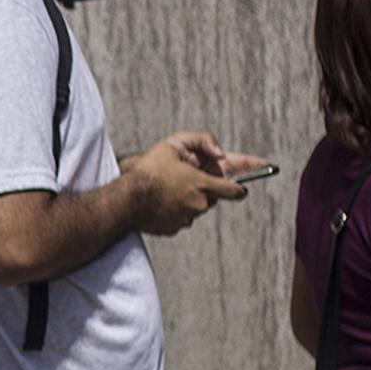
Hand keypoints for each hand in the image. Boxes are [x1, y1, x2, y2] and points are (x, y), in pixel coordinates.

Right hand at [125, 134, 247, 236]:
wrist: (125, 198)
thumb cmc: (148, 170)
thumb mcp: (174, 143)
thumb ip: (204, 141)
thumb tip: (221, 154)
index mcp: (203, 184)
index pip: (234, 190)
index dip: (240, 187)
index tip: (244, 188)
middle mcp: (199, 204)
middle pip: (212, 197)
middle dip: (204, 187)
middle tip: (185, 178)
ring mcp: (187, 218)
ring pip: (196, 208)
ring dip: (188, 198)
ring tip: (167, 188)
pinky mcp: (174, 228)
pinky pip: (181, 218)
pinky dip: (175, 210)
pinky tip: (160, 201)